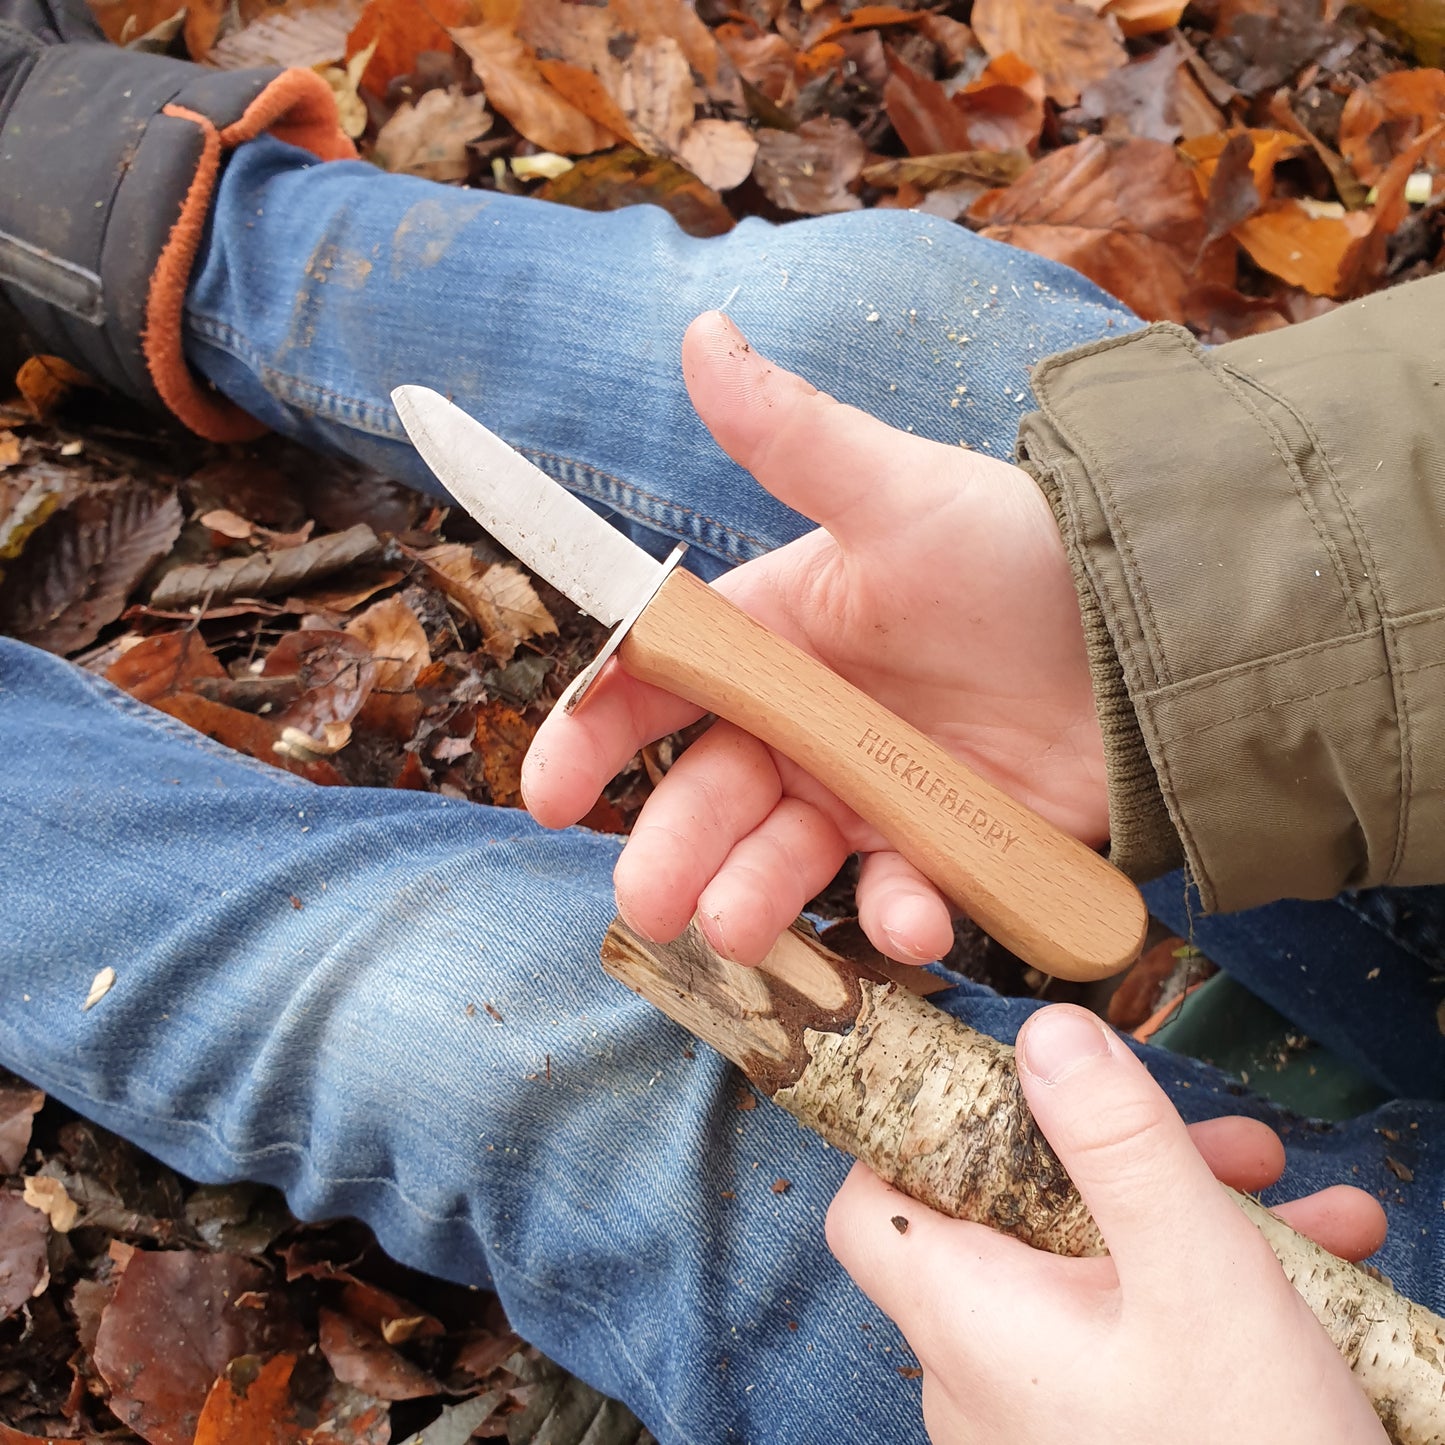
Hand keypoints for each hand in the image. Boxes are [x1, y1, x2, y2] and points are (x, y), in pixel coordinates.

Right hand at [523, 312, 1105, 964]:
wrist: (1157, 629)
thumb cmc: (1021, 549)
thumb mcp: (902, 494)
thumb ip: (795, 436)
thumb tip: (701, 330)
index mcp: (778, 634)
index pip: (660, 687)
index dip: (594, 736)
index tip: (550, 792)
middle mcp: (810, 719)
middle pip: (711, 792)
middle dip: (670, 847)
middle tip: (651, 903)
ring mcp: (872, 787)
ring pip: (784, 857)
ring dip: (754, 897)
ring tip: (739, 928)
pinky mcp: (940, 841)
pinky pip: (898, 893)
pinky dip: (898, 916)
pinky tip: (916, 919)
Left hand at [826, 1004, 1390, 1444]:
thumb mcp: (1198, 1276)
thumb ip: (1118, 1143)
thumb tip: (1047, 1034)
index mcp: (968, 1319)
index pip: (872, 1203)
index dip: (913, 1130)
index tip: (999, 1081)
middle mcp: (980, 1372)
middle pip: (1010, 1218)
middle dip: (1115, 1161)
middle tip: (1219, 1144)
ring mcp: (1038, 1417)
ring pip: (1089, 1273)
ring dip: (1182, 1221)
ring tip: (1291, 1200)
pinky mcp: (1100, 1442)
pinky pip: (1129, 1340)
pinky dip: (1199, 1294)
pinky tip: (1310, 1273)